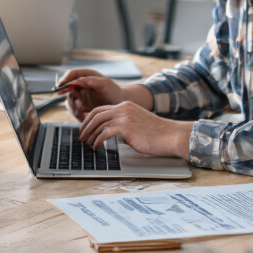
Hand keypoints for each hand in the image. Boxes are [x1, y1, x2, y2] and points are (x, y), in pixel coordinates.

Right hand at [55, 69, 131, 120]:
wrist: (121, 105)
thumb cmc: (114, 92)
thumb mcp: (104, 83)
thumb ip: (89, 80)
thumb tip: (75, 81)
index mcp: (86, 77)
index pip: (70, 75)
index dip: (64, 80)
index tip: (61, 86)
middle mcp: (81, 87)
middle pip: (67, 90)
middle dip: (72, 98)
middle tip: (79, 105)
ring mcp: (81, 98)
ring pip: (69, 102)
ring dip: (74, 108)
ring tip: (82, 111)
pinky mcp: (82, 108)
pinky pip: (75, 111)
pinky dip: (78, 114)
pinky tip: (85, 116)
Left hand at [76, 100, 191, 158]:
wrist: (171, 136)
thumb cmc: (157, 134)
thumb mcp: (137, 124)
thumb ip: (124, 125)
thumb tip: (110, 133)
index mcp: (125, 105)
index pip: (101, 109)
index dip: (90, 118)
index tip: (85, 128)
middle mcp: (123, 108)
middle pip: (96, 114)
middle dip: (85, 126)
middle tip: (81, 136)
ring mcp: (124, 116)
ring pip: (99, 123)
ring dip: (90, 134)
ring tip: (86, 143)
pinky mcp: (126, 127)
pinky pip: (105, 132)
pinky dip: (98, 140)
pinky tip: (96, 146)